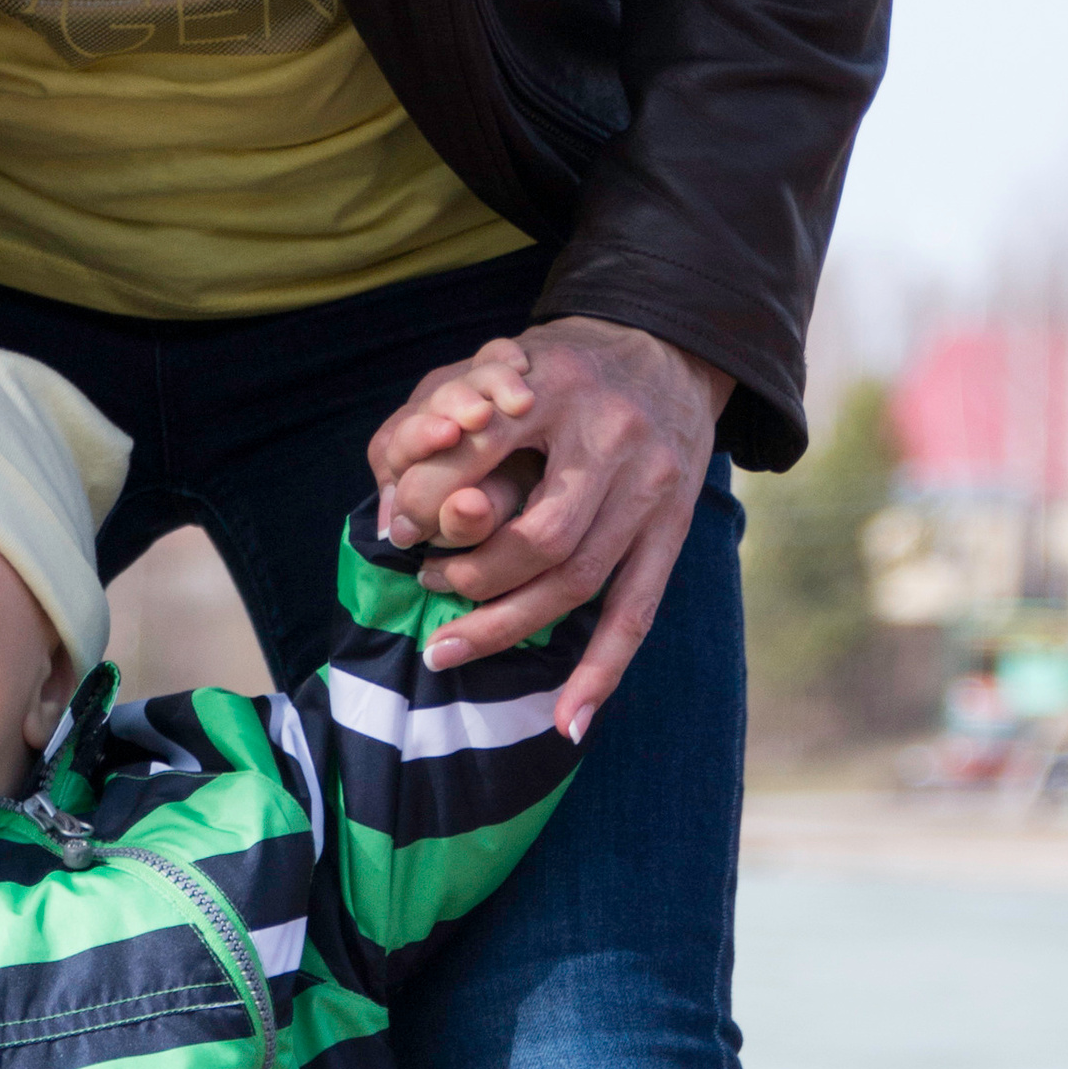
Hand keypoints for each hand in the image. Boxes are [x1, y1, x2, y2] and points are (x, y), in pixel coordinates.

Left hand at [368, 317, 734, 740]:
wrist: (669, 347)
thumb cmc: (562, 366)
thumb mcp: (502, 363)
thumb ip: (443, 415)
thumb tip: (393, 513)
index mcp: (560, 387)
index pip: (485, 455)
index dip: (434, 501)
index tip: (399, 532)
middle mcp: (615, 439)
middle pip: (540, 538)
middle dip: (475, 577)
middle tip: (428, 584)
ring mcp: (653, 491)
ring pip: (578, 582)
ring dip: (508, 626)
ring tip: (448, 645)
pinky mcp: (674, 530)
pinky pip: (636, 614)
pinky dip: (600, 672)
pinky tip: (567, 721)